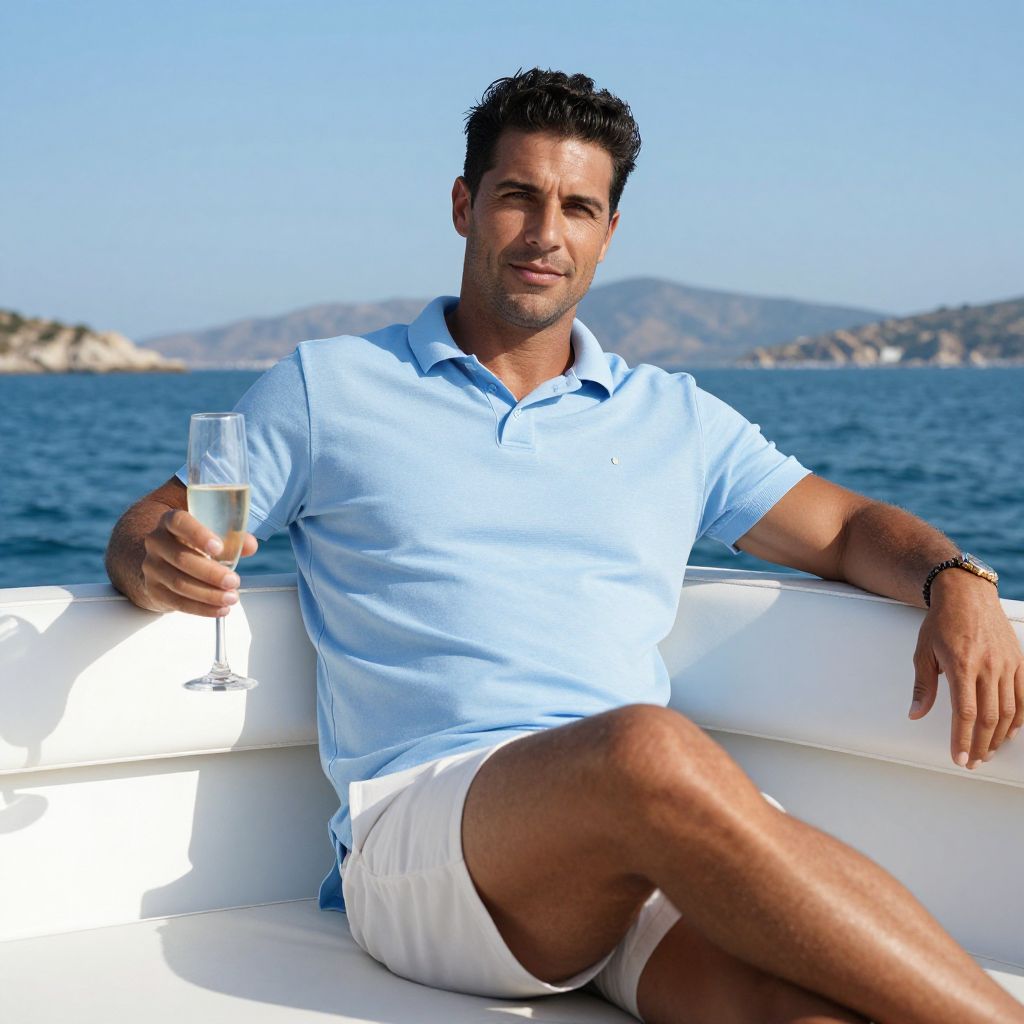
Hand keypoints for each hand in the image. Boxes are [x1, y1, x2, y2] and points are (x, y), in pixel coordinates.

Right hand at [140, 509, 257, 616]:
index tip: (218, 548)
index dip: (198, 534)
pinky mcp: (154, 590)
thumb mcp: (212, 534)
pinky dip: (201, 608)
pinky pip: (177, 602)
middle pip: (181, 559)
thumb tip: (250, 545)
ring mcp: (152, 567)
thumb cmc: (194, 544)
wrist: (163, 564)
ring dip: (209, 594)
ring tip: (231, 597)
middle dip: (211, 573)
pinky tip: (220, 609)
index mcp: (170, 522)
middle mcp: (156, 542)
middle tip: (234, 581)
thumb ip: (233, 537)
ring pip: (179, 583)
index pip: (179, 522)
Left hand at [910, 571, 1023, 768]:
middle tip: (973, 761)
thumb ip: (922, 685)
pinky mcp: (1018, 661)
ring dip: (999, 736)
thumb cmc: (941, 622)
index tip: (959, 757)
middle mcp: (988, 666)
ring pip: (1009, 711)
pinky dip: (1019, 718)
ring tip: (987, 751)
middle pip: (989, 717)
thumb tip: (915, 713)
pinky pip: (1023, 696)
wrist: (967, 594)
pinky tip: (1009, 732)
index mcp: (961, 665)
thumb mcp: (923, 651)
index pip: (965, 712)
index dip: (962, 739)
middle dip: (980, 745)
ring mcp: (1007, 664)